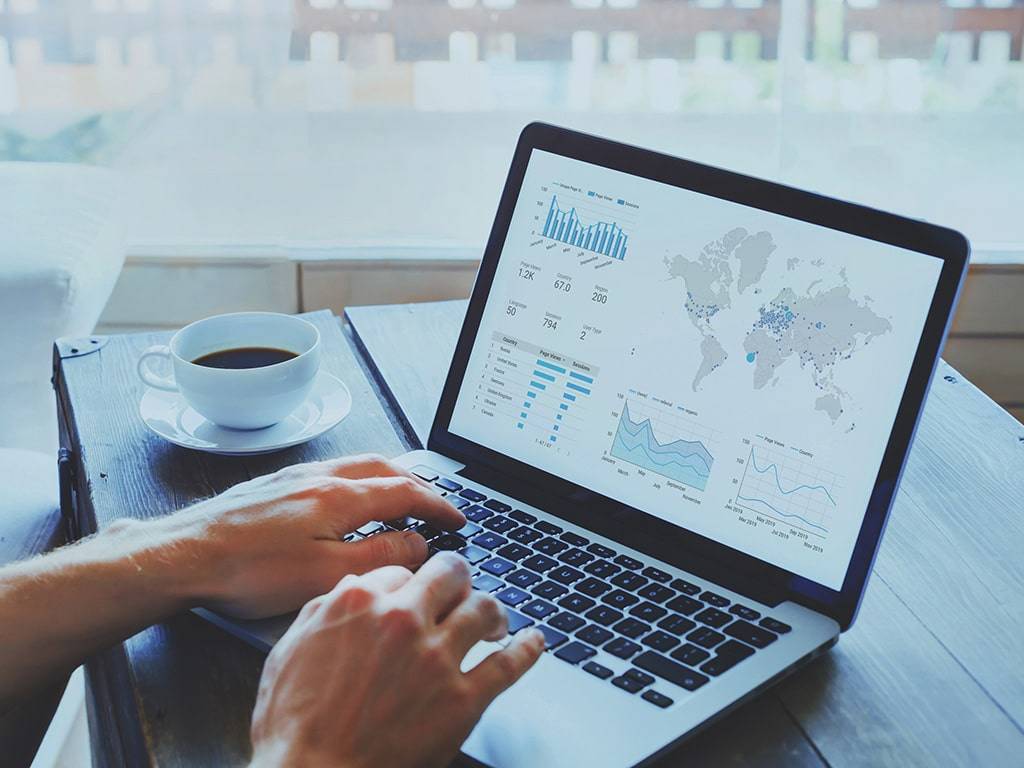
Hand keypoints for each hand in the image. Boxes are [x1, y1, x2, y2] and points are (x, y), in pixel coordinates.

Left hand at [171, 454, 465, 618]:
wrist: (183, 555)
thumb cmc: (246, 571)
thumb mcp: (324, 575)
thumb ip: (379, 557)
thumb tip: (418, 542)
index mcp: (338, 496)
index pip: (405, 492)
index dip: (438, 506)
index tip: (457, 519)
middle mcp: (319, 476)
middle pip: (384, 468)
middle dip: (418, 484)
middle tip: (437, 505)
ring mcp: (293, 476)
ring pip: (356, 466)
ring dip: (388, 478)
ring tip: (402, 497)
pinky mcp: (272, 485)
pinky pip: (331, 471)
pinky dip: (358, 480)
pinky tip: (349, 500)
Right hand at [249, 553, 545, 767]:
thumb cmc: (294, 726)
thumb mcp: (290, 650)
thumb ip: (324, 611)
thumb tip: (351, 589)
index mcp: (359, 603)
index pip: (400, 570)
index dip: (409, 581)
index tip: (416, 591)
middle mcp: (403, 620)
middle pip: (450, 573)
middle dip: (458, 577)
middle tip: (461, 588)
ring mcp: (437, 658)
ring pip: (485, 609)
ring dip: (493, 610)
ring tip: (495, 620)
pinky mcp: (463, 700)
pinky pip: (508, 665)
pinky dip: (527, 649)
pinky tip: (532, 642)